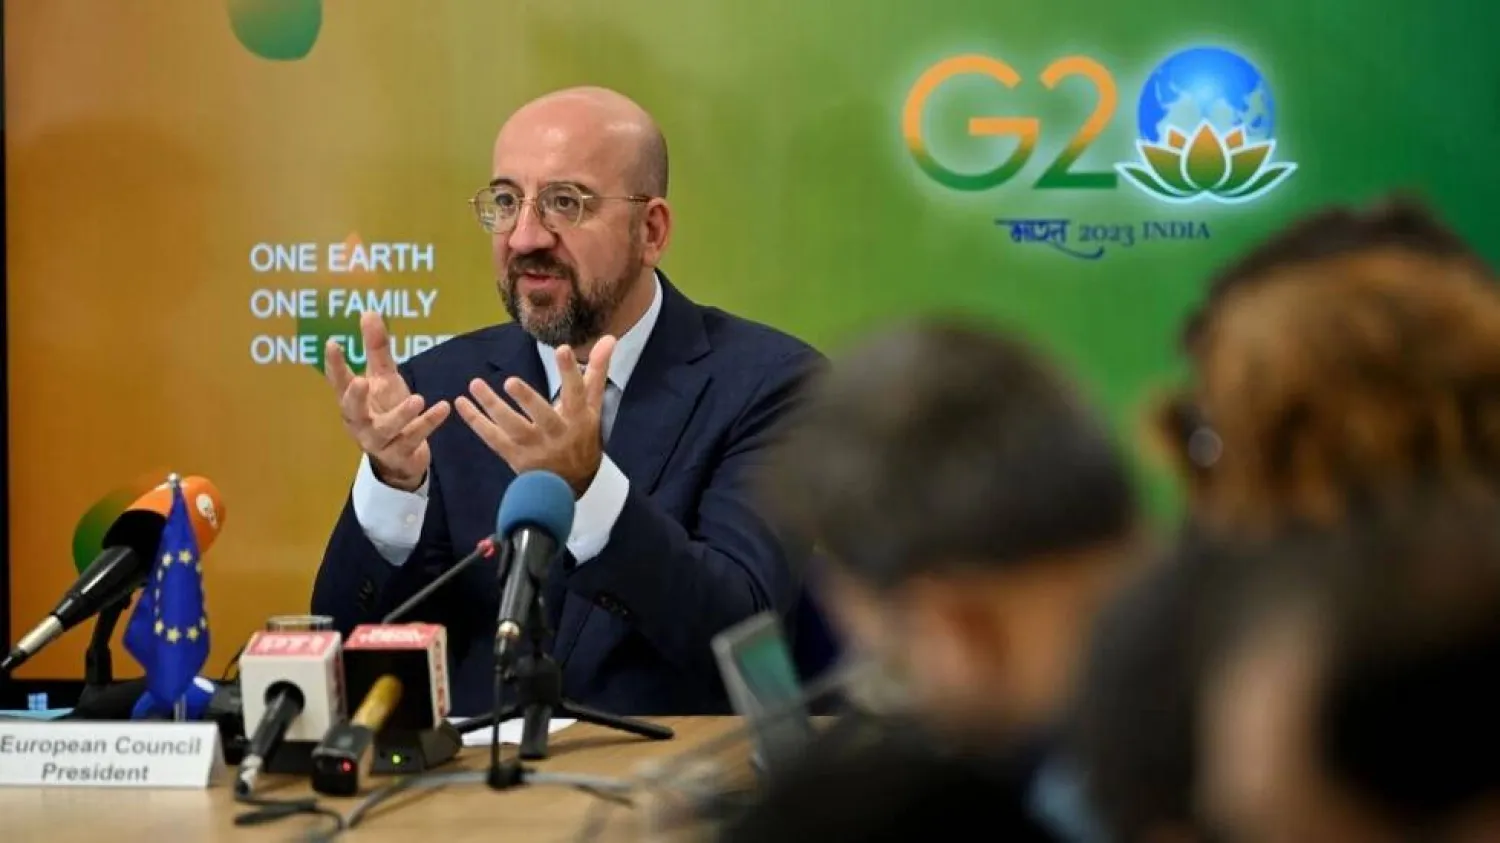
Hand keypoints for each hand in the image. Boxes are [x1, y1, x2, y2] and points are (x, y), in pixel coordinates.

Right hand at [325, 311, 450, 490]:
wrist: (402, 457)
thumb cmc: (387, 410)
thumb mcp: (383, 378)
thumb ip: (376, 348)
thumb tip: (369, 312)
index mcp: (353, 403)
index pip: (339, 382)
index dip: (334, 364)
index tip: (332, 343)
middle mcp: (360, 423)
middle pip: (352, 411)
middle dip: (355, 397)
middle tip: (362, 381)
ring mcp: (379, 441)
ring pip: (385, 429)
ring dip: (401, 415)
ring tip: (418, 399)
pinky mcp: (400, 454)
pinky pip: (413, 438)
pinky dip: (428, 423)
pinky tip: (443, 407)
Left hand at [454, 336, 616, 494]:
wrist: (572, 484)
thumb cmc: (582, 436)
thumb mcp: (592, 405)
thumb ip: (597, 371)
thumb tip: (609, 338)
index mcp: (578, 418)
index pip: (576, 392)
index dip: (570, 372)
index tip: (563, 349)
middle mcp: (557, 434)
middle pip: (542, 416)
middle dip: (527, 399)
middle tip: (510, 381)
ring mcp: (535, 448)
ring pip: (512, 427)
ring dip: (492, 407)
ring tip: (475, 384)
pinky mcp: (515, 457)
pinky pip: (493, 438)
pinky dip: (476, 421)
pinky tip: (461, 403)